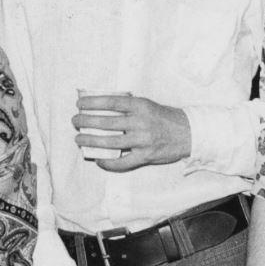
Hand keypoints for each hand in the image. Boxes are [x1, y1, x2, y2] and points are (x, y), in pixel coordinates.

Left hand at [72, 95, 190, 171]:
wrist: (189, 133)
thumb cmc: (165, 117)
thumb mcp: (148, 104)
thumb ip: (128, 106)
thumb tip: (101, 106)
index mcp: (140, 106)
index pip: (111, 102)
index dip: (92, 103)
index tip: (80, 104)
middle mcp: (141, 122)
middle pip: (106, 122)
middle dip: (86, 122)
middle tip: (75, 121)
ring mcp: (143, 141)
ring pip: (110, 142)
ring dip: (91, 141)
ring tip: (79, 139)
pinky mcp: (146, 156)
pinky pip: (122, 162)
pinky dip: (108, 162)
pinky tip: (98, 159)